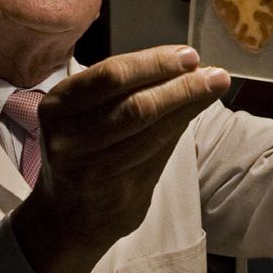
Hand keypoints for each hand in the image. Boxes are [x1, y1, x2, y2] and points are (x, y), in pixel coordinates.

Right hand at [10, 45, 230, 272]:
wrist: (70, 216)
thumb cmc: (85, 149)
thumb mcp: (87, 113)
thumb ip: (129, 88)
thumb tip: (186, 64)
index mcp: (58, 106)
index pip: (111, 76)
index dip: (154, 63)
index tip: (189, 55)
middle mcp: (69, 139)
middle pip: (135, 106)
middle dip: (181, 86)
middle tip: (214, 74)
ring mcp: (92, 170)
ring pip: (151, 132)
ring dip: (189, 105)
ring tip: (214, 88)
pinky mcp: (117, 193)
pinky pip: (158, 154)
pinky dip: (181, 128)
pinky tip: (196, 113)